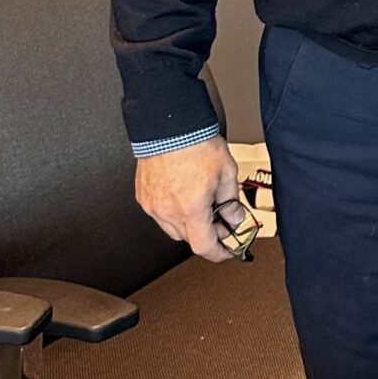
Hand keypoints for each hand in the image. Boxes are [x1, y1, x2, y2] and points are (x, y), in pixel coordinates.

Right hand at [135, 136, 242, 262]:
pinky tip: (183, 195)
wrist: (170, 126)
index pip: (204, 247)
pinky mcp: (143, 196)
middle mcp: (168, 211)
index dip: (219, 253)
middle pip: (190, 239)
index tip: (226, 250)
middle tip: (220, 218)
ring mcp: (152, 205)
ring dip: (189, 223)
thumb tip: (234, 217)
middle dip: (207, 232)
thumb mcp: (227, 173)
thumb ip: (231, 202)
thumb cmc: (195, 143)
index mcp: (191, 209)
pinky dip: (173, 212)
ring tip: (201, 202)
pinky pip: (159, 214)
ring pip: (173, 228)